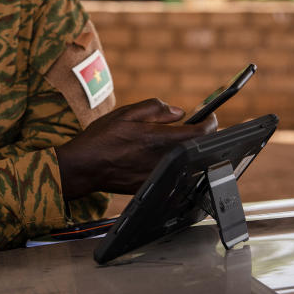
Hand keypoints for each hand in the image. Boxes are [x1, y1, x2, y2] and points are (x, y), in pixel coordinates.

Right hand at [55, 98, 216, 197]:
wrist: (84, 167)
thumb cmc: (101, 138)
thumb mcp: (125, 113)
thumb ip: (155, 108)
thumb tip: (178, 112)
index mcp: (159, 138)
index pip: (200, 132)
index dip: (210, 122)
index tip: (209, 117)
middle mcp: (163, 159)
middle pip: (197, 149)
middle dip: (200, 136)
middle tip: (196, 127)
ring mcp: (160, 175)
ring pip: (188, 163)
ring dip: (188, 151)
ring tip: (179, 142)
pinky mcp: (153, 185)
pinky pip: (173, 175)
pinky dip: (175, 165)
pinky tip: (164, 158)